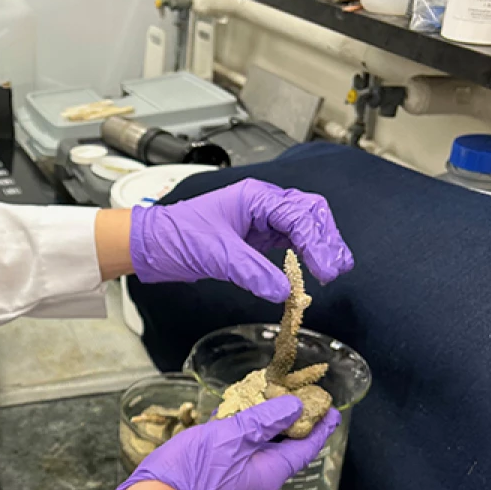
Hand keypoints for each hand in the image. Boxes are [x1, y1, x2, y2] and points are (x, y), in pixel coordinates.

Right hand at [110, 395, 340, 489]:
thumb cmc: (195, 470)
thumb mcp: (233, 436)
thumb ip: (265, 420)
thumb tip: (296, 408)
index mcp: (269, 473)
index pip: (305, 448)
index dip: (319, 428)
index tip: (331, 410)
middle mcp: (258, 481)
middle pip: (284, 448)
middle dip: (292, 423)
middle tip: (297, 396)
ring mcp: (237, 482)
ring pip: (260, 449)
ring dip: (265, 425)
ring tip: (266, 400)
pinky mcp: (217, 480)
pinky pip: (240, 453)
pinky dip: (243, 433)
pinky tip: (232, 417)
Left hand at [129, 179, 354, 301]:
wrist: (154, 244)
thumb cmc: (178, 235)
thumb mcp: (216, 254)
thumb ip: (251, 271)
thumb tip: (284, 292)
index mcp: (255, 197)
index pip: (299, 215)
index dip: (317, 243)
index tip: (326, 270)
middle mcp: (262, 203)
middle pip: (309, 213)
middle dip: (327, 239)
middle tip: (337, 268)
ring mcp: (260, 218)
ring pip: (303, 225)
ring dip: (319, 245)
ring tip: (331, 269)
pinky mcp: (256, 235)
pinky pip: (289, 239)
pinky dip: (304, 253)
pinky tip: (310, 268)